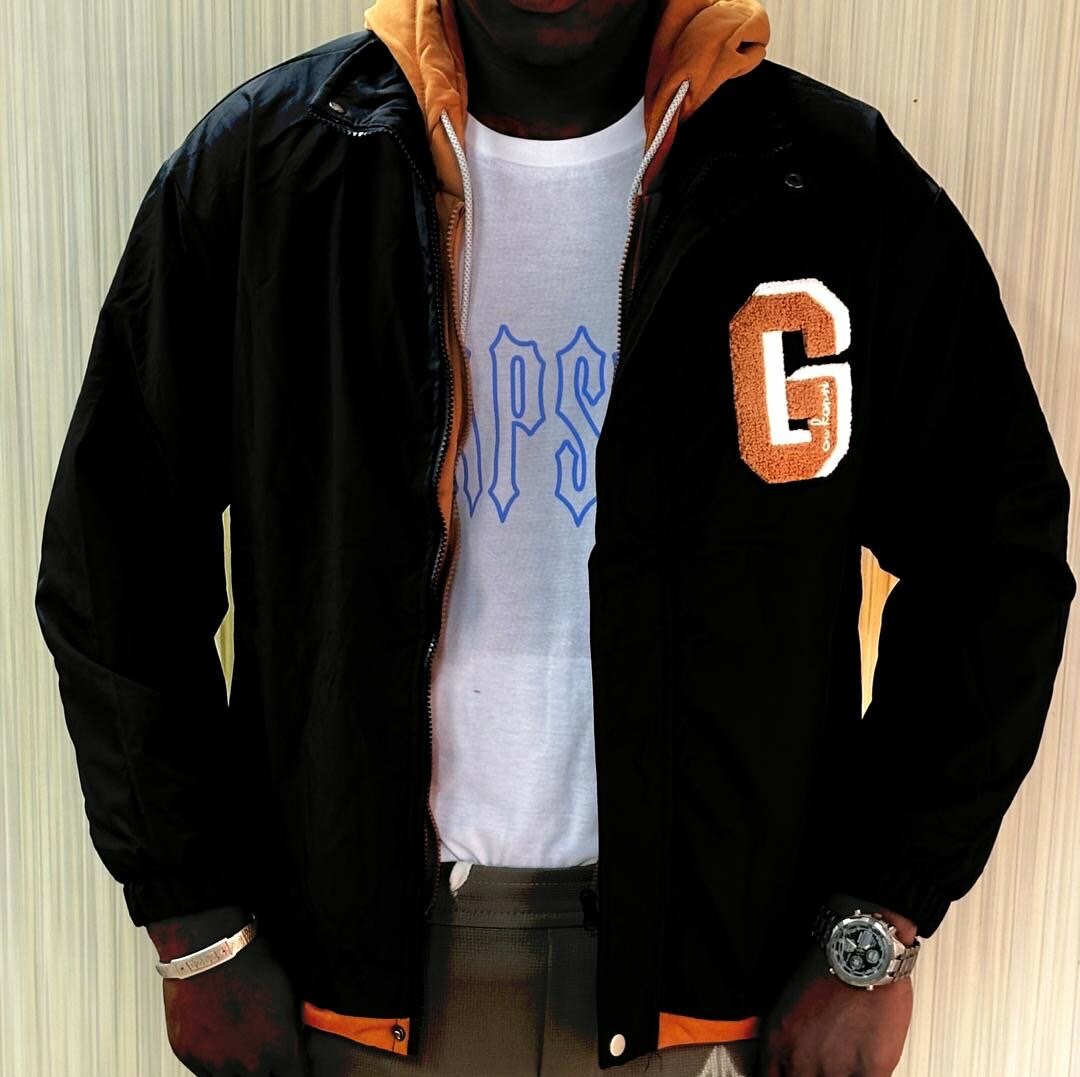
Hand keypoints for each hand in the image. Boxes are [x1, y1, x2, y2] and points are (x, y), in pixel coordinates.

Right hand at [148, 907, 308, 1076]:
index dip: (294, 1071)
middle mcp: (250, 1062)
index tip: (292, 1066)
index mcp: (281, 1046)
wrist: (209, 947)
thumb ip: (289, 1029)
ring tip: (241, 1056)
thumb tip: (293, 1041)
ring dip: (240, 1074)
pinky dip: (214, 1068)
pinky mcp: (190, 1056)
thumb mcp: (287, 994)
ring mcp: (217, 1063)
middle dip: (269, 1073)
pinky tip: (220, 1051)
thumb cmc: (250, 960)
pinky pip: (205, 1075)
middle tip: (267, 1060)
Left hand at [752, 941, 912, 1076]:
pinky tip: (863, 1070)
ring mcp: (835, 1070)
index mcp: (777, 1043)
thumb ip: (787, 1040)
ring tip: (843, 1064)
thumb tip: (790, 1061)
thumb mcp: (787, 1005)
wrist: (859, 951)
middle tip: (820, 1068)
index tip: (790, 1074)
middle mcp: (801, 1061)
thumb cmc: (827, 968)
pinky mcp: (869, 1071)